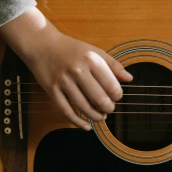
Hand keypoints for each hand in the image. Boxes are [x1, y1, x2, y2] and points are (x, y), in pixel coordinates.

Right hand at [0, 8, 132, 129]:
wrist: (42, 45)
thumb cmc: (70, 49)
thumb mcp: (93, 51)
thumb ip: (112, 64)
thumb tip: (129, 78)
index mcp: (90, 59)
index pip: (111, 85)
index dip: (117, 95)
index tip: (117, 96)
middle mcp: (77, 70)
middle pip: (99, 98)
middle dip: (108, 108)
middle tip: (110, 108)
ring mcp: (63, 81)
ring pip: (84, 107)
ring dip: (96, 116)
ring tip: (101, 117)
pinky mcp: (51, 90)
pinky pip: (67, 111)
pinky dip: (78, 122)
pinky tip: (86, 126)